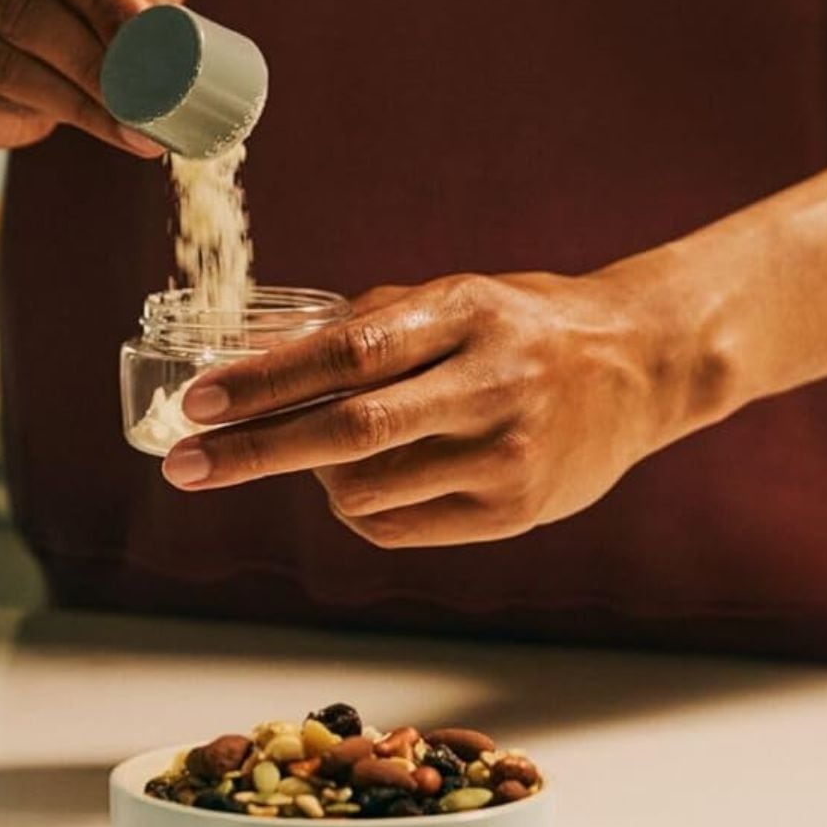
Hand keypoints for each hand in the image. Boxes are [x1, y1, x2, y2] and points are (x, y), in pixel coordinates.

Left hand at [159, 270, 694, 547]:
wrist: (643, 367)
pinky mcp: (515, 511)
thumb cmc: (518, 327)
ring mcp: (507, 454)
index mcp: (464, 312)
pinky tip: (368, 484)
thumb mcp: (451, 299)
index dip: (265, 383)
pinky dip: (358, 508)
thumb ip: (363, 327)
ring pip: (364, 489)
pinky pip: (395, 527)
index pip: (346, 354)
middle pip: (348, 431)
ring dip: (314, 479)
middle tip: (184, 465)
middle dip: (252, 451)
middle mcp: (490, 383)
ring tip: (318, 456)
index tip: (199, 403)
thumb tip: (255, 363)